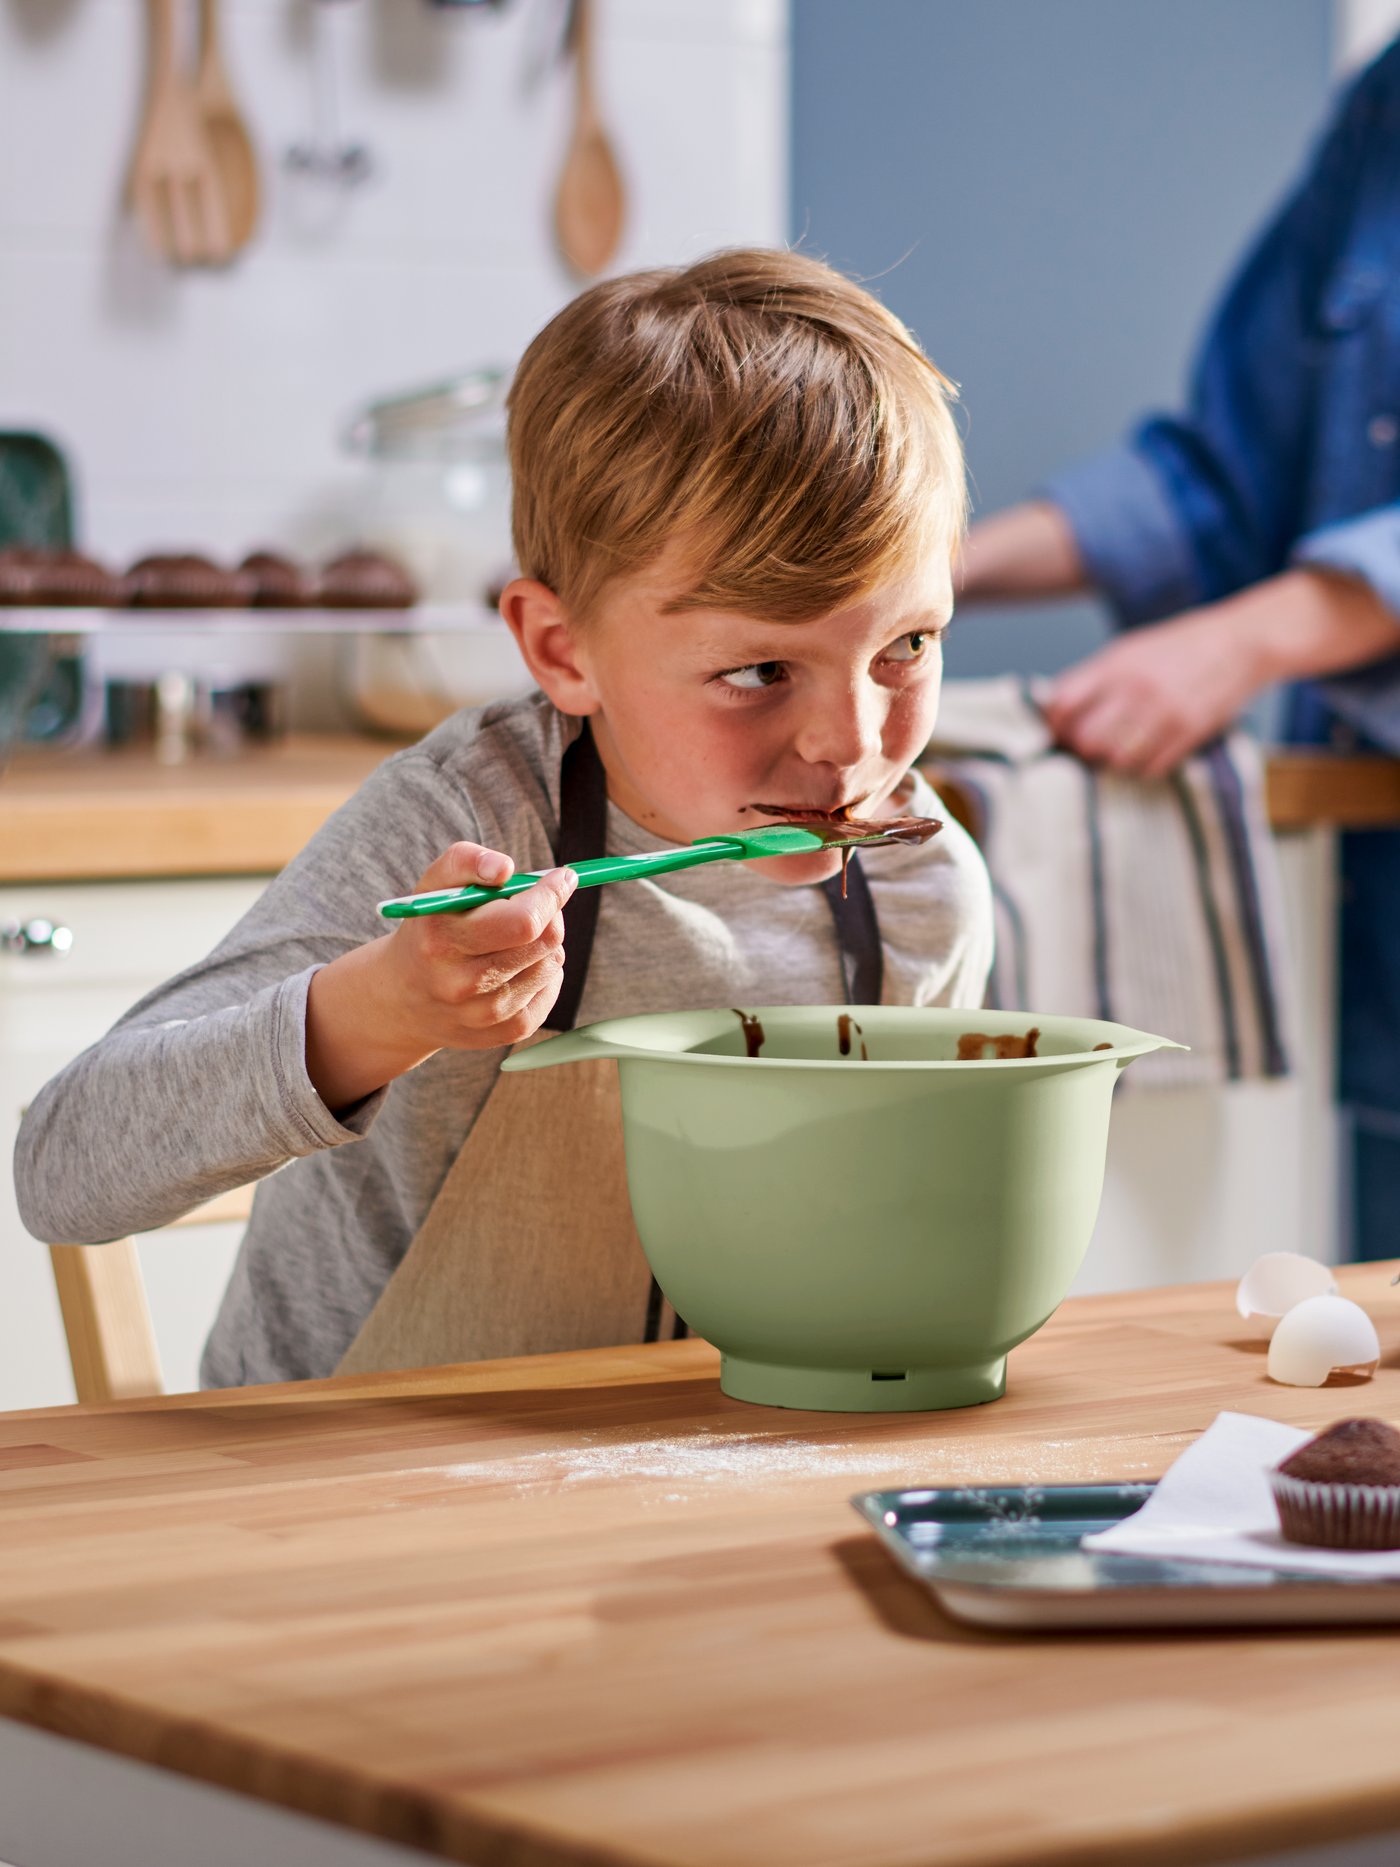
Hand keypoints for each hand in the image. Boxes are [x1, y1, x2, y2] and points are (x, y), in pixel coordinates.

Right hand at [306, 844, 576, 1110]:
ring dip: (545, 944)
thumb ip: (467, 861)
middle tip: (537, 904)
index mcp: (442, 941)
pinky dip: (545, 974)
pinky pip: (550, 992)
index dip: (551, 894)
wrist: (402, 998)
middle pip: (545, 942)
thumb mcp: (433, 886)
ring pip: (552, 965)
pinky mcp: (504, 1033)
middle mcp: (461, 984)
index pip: (523, 921)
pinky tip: (519, 966)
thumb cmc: (429, 929)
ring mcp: (484, 1014)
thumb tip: (505, 869)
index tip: (562, 878)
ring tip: (515, 939)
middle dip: (550, 914)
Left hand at [1041, 606, 1260, 778]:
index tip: (1058, 729)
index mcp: (1116, 664)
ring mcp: (1165, 713)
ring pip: (1115, 759)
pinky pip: (1150, 768)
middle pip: (1085, 738)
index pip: (1063, 703)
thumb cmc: (1180, 646)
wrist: (1241, 641)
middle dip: (1080, 747)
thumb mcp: (1131, 649)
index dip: (1054, 723)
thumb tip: (1057, 710)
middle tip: (1087, 747)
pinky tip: (1145, 753)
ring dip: (1111, 761)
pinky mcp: (1190, 732)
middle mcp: (1136, 689)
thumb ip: (1095, 678)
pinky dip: (1142, 767)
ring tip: (1117, 751)